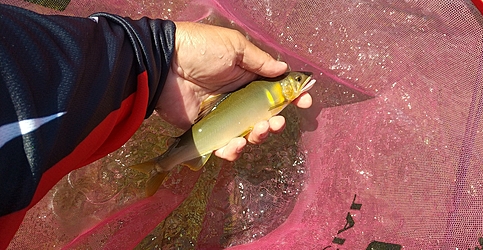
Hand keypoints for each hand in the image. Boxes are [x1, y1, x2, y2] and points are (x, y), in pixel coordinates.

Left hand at [155, 22, 311, 160]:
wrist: (164, 63)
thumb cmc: (201, 49)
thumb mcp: (234, 47)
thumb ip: (260, 61)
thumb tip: (284, 68)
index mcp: (246, 76)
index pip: (274, 89)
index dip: (291, 96)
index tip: (305, 101)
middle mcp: (237, 98)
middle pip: (264, 117)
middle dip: (276, 122)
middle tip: (277, 122)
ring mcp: (223, 115)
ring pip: (247, 134)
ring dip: (259, 136)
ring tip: (259, 130)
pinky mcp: (206, 130)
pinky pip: (224, 146)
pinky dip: (233, 150)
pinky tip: (236, 143)